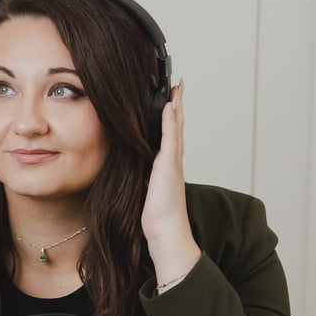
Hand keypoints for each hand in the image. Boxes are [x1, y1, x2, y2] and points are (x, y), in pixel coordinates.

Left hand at [141, 81, 200, 282]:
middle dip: (178, 105)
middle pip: (176, 125)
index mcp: (167, 163)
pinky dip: (171, 120)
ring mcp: (173, 160)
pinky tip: (170, 106)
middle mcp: (173, 159)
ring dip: (177, 106)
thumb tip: (137, 164)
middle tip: (178, 85)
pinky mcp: (169, 164)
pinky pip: (170, 137)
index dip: (172, 116)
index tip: (172, 98)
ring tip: (177, 88)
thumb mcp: (147, 186)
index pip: (170, 133)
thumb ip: (145, 172)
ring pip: (176, 127)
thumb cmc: (157, 214)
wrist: (165, 229)